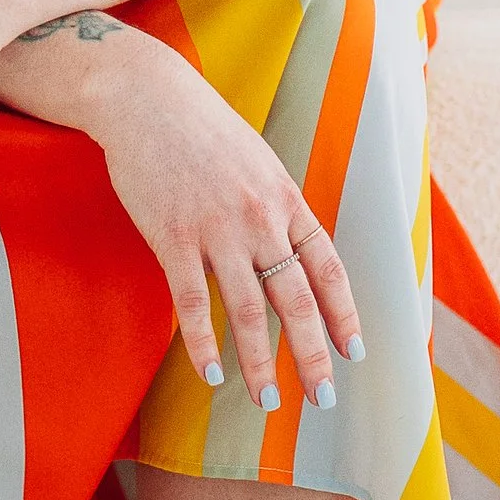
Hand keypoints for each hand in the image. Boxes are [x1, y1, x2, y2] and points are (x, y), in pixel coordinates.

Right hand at [87, 43, 363, 411]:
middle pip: (295, 299)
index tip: (354, 352)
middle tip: (323, 397)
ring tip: (267, 402)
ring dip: (260, 363)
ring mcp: (216, 230)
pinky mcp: (172, 238)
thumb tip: (293, 252)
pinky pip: (192, 303)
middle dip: (313, 354)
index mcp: (285, 199)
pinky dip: (203, 344)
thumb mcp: (256, 162)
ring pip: (247, 311)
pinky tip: (213, 373)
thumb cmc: (201, 129)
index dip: (343, 314)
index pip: (327, 267)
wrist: (145, 97)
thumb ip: (275, 207)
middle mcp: (259, 218)